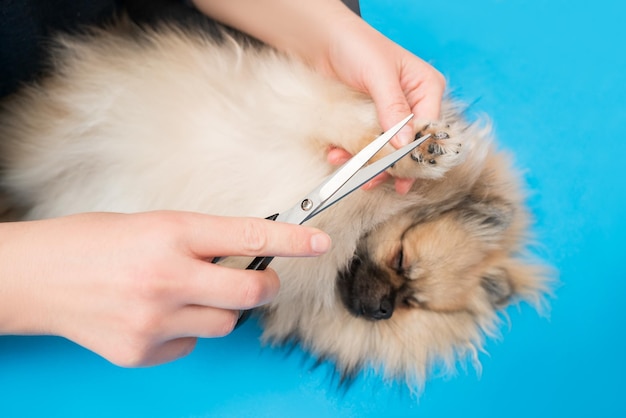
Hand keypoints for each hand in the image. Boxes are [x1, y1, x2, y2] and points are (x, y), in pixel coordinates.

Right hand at [0, 211, 329, 365]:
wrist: (36, 278)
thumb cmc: (92, 243)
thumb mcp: (151, 225)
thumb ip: (199, 242)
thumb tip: (244, 256)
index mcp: (171, 234)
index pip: (249, 236)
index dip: (293, 241)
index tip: (319, 243)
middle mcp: (167, 277)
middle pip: (251, 294)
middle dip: (265, 287)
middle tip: (260, 281)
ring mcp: (154, 320)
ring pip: (224, 324)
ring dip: (218, 310)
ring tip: (184, 294)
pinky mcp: (141, 352)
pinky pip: (189, 344)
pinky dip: (184, 331)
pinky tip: (156, 316)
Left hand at [191, 0, 444, 193]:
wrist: (322, 40)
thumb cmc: (356, 46)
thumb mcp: (379, 75)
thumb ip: (393, 108)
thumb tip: (405, 143)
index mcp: (426, 88)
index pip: (429, 128)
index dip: (417, 153)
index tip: (403, 173)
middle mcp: (412, 103)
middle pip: (408, 144)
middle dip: (391, 165)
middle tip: (376, 181)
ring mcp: (388, 114)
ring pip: (385, 149)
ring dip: (369, 163)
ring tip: (354, 174)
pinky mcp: (367, 121)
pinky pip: (365, 144)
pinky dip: (353, 153)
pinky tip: (338, 155)